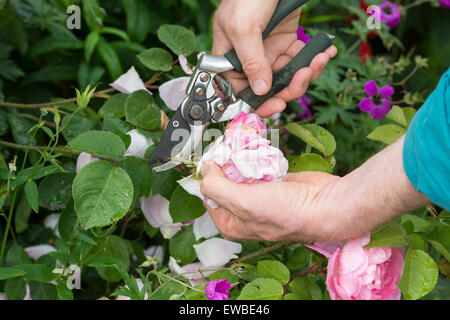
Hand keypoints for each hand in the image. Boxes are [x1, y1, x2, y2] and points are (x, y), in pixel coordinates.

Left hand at [200, 136, 429, 242]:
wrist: (326, 205)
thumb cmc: (286, 211)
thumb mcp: (242, 202)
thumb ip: (216, 187)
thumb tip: (206, 170)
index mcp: (231, 224)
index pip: (208, 197)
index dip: (208, 177)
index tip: (212, 156)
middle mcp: (243, 213)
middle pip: (224, 183)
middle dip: (225, 165)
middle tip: (227, 146)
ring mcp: (259, 198)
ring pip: (241, 173)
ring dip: (241, 159)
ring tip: (242, 146)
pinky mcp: (273, 184)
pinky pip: (258, 168)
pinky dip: (257, 158)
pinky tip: (258, 150)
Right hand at [212, 0, 337, 117]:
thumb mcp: (243, 28)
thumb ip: (251, 61)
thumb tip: (260, 90)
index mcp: (231, 59)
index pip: (241, 91)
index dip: (258, 103)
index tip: (276, 106)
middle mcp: (251, 59)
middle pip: (270, 88)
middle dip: (290, 87)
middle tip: (304, 77)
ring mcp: (270, 52)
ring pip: (289, 77)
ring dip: (307, 72)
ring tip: (319, 59)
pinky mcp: (288, 43)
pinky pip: (302, 59)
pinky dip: (315, 58)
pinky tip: (325, 52)